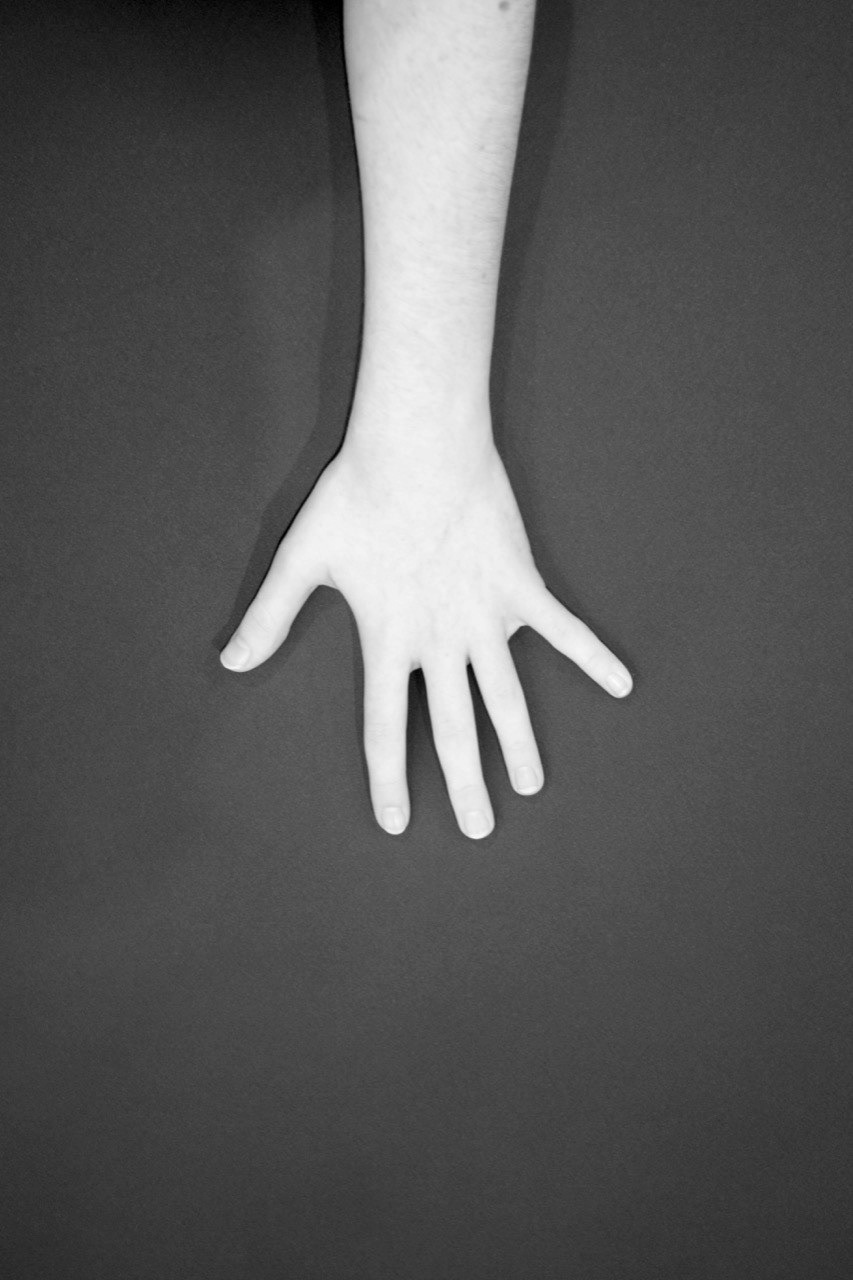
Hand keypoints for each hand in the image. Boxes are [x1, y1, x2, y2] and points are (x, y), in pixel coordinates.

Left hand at [220, 419, 631, 838]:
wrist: (417, 442)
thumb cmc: (356, 496)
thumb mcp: (301, 558)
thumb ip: (269, 616)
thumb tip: (228, 662)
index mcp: (387, 639)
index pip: (385, 727)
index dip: (389, 779)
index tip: (398, 823)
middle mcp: (439, 640)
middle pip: (453, 727)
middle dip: (466, 784)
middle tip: (481, 830)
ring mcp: (485, 615)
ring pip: (506, 695)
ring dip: (519, 745)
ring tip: (530, 787)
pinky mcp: (520, 584)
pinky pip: (564, 630)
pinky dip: (593, 658)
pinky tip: (623, 687)